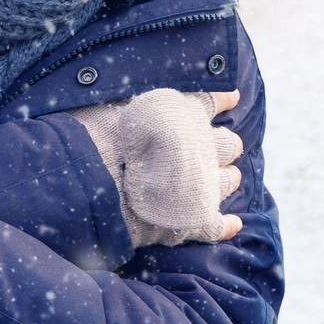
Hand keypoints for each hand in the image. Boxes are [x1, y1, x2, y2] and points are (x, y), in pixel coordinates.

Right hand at [68, 88, 244, 247]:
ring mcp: (200, 185)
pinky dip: (226, 225)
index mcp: (181, 114)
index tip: (231, 98)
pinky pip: (216, 225)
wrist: (89, 180)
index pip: (210, 101)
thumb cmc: (93, 136)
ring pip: (226, 181)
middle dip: (224, 146)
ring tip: (226, 178)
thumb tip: (119, 105)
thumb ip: (125, 106)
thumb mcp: (108, 105)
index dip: (221, 100)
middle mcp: (200, 148)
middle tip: (219, 148)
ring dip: (226, 179)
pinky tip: (233, 223)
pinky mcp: (191, 219)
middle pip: (226, 145)